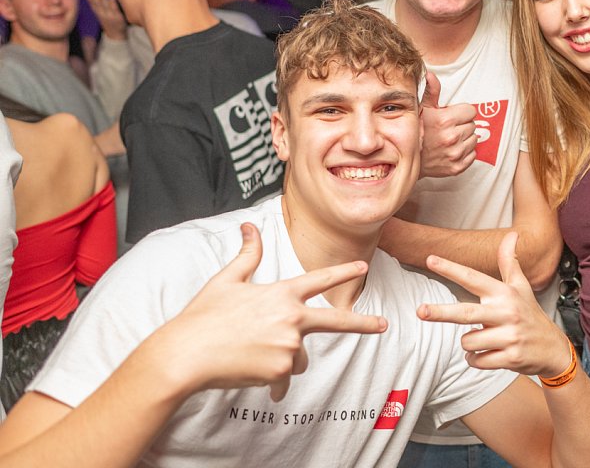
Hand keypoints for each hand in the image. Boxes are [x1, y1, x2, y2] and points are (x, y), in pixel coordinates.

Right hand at [82, 0, 126, 40]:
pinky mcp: (118, 17)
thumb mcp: (100, 13)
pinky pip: (114, 8)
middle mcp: (102, 14)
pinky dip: (111, 1)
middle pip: (96, 3)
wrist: (116, 35)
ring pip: (104, 5)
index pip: (91, 2)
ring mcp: (110, 15)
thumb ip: (97, 3)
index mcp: (97, 12)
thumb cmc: (108, 21)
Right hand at [147, 223, 386, 400]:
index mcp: (282, 294)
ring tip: (252, 355)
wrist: (185, 356)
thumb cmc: (203, 317)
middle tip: (384, 325)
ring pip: (300, 356)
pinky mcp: (280, 371)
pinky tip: (251, 375)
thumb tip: (248, 227)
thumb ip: (247, 255)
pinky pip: (284, 379)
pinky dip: (272, 382)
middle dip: (364, 323)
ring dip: (284, 359)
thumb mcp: (226, 281)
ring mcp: (288, 345)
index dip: (344, 271)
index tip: (363, 267)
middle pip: (337, 321)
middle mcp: (292, 318)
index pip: (320, 279)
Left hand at [417, 232, 572, 377]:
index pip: (473, 278)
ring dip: (470, 344)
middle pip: (466, 313)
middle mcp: (507, 312)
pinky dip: (477, 360)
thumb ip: (510, 262)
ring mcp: (509, 336)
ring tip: (485, 341)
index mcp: (505, 294)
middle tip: (420, 311)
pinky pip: (478, 360)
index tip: (430, 259)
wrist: (553, 349)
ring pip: (469, 341)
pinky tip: (489, 355)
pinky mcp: (510, 357)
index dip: (451, 268)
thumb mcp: (521, 287)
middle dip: (441, 312)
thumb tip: (511, 235)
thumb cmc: (530, 314)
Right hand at [419, 70, 477, 177]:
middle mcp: (452, 138)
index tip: (452, 116)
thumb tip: (430, 74)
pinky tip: (451, 149)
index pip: (471, 111)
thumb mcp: (421, 108)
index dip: (462, 112)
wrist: (407, 159)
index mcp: (445, 120)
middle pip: (473, 125)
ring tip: (449, 139)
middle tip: (448, 128)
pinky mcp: (457, 167)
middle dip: (463, 125)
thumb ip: (431, 91)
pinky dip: (465, 153)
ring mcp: (455, 154)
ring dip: (465, 138)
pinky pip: (473, 155)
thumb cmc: (416, 132)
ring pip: (474, 139)